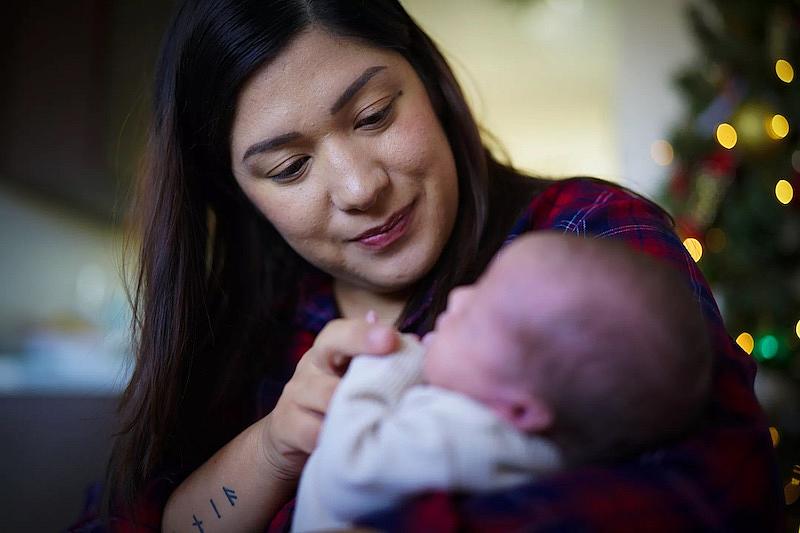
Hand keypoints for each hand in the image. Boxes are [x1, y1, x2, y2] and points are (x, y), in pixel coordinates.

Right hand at [260, 315, 398, 480]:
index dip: (365, 332)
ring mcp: (295, 394)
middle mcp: (311, 365)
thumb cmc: (337, 404)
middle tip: (389, 347)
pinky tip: (357, 443)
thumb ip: (382, 363)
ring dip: (356, 405)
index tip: (391, 337)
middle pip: (329, 347)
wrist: (291, 436)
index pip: (342, 331)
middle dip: (361, 346)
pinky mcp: (287, 424)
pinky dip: (338, 438)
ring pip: (327, 395)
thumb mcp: (355, 380)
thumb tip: (420, 344)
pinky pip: (316, 431)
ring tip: (384, 414)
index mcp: (329, 350)